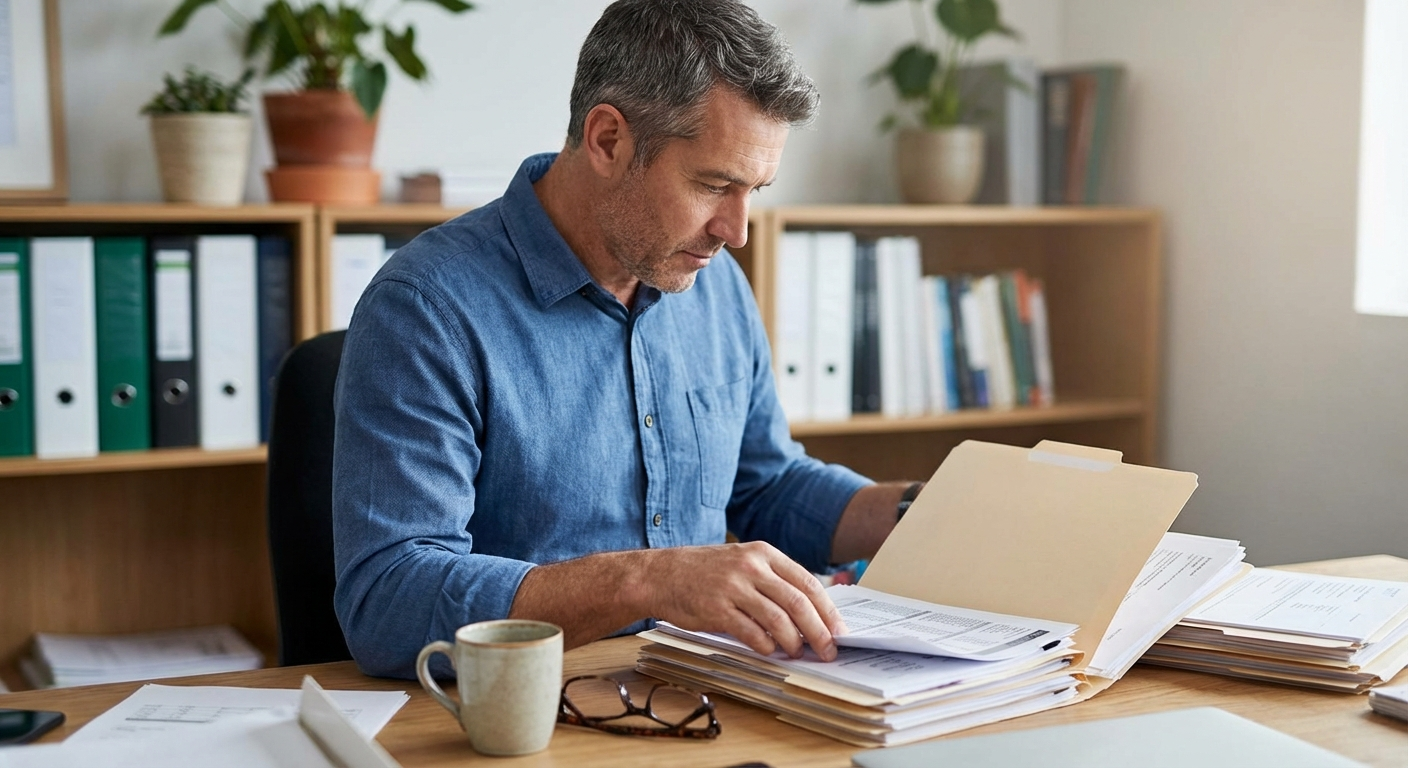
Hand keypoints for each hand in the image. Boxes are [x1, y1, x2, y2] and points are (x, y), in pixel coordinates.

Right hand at [642, 541, 847, 660]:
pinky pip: (751, 632)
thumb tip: (810, 614)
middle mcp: (751, 566)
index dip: (827, 610)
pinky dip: (765, 646)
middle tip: (828, 651)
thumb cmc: (705, 572)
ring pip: (778, 619)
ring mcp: (733, 586)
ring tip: (797, 653)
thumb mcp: (743, 562)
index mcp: (763, 553)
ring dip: (793, 642)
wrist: (661, 574)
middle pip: (798, 602)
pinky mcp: (717, 608)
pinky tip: (769, 651)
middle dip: (819, 631)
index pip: (807, 583)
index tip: (839, 631)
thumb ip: (773, 581)